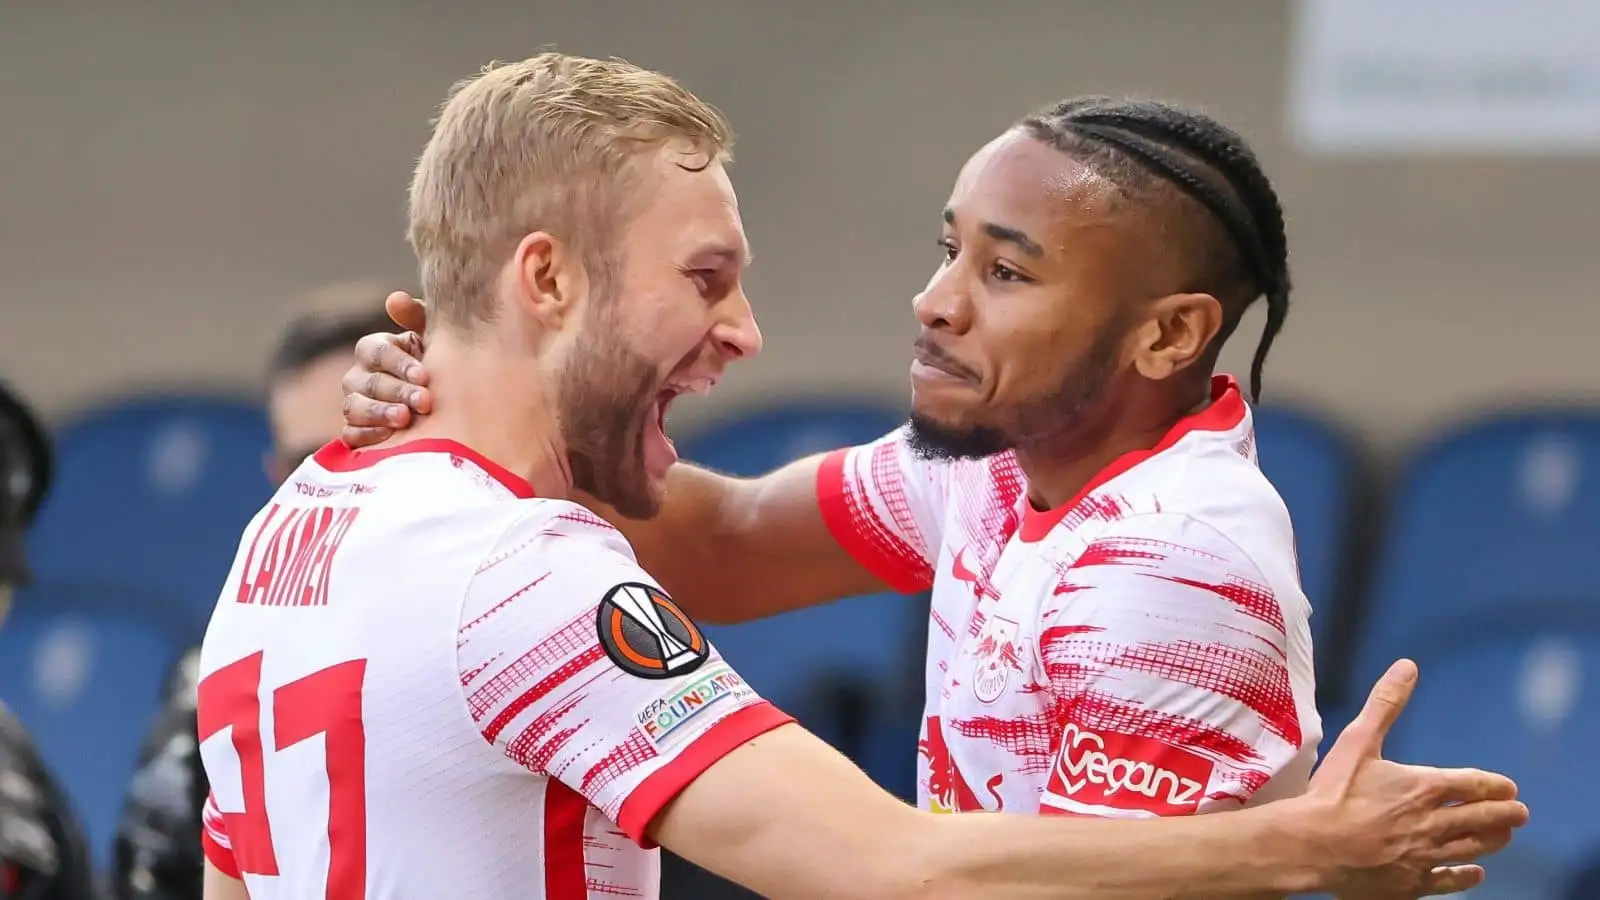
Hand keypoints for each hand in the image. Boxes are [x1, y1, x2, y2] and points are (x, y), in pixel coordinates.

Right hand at [341, 292, 434, 447]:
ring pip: (354, 407)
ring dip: (380, 412)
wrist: (452, 412)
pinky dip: (367, 435)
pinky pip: (350, 435)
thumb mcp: (435, 341)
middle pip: (366, 381)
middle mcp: (360, 376)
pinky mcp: (356, 433)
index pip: (375, 350)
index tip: (424, 375)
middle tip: (424, 401)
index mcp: (378, 350)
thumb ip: (418, 317)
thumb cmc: (441, 367)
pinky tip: (389, 437)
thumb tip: (394, 299)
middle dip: (396, 391)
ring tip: (405, 419)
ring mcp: (355, 405)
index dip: (398, 362)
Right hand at [1292, 660, 1526, 896]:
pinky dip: (1465, 876)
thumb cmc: (1332, 793)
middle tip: (1520, 813)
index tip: (1508, 787)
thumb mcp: (1357, 741)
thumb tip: (1407, 667)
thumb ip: (1385, 705)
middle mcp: (1432, 823)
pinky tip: (1474, 872)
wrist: (1311, 845)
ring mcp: (1424, 855)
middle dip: (1504, 814)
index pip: (1473, 785)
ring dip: (1492, 840)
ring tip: (1504, 836)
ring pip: (1471, 848)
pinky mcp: (1411, 882)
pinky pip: (1449, 880)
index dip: (1494, 785)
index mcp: (1423, 787)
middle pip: (1482, 819)